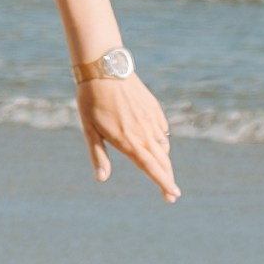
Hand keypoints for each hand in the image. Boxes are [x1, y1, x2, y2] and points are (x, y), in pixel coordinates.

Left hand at [77, 72, 178, 202]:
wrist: (106, 68)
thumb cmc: (92, 101)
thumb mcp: (90, 130)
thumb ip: (98, 155)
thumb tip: (102, 179)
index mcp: (128, 141)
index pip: (151, 168)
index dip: (163, 183)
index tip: (173, 195)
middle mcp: (144, 132)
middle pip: (162, 161)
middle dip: (168, 179)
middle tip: (172, 194)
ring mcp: (151, 119)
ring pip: (164, 146)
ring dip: (165, 161)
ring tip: (162, 170)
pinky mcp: (153, 108)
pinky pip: (163, 130)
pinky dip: (162, 140)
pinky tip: (157, 142)